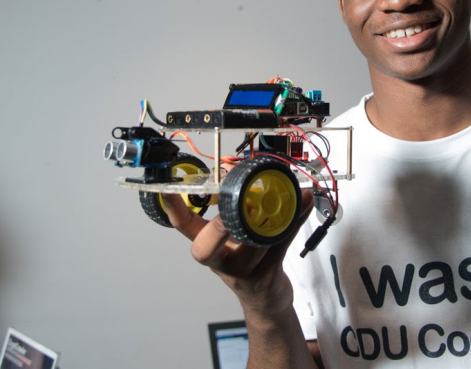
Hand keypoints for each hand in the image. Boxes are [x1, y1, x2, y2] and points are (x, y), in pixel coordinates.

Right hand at [161, 189, 313, 316]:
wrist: (266, 299)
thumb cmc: (250, 263)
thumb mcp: (239, 237)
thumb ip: (245, 204)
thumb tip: (254, 171)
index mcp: (210, 247)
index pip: (184, 228)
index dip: (173, 209)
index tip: (167, 190)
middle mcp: (222, 260)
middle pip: (206, 249)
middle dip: (216, 228)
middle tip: (227, 214)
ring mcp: (243, 271)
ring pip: (251, 243)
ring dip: (270, 216)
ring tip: (285, 195)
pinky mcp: (267, 274)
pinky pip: (280, 244)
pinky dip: (294, 221)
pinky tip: (303, 203)